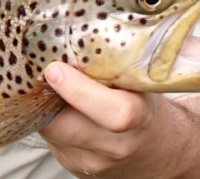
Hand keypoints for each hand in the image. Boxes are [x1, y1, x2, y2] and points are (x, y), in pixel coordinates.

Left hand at [40, 62, 178, 178]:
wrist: (161, 152)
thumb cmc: (145, 106)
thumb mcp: (138, 83)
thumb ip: (114, 65)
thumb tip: (74, 33)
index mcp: (140, 117)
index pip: (114, 113)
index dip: (78, 91)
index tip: (55, 69)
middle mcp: (118, 146)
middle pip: (68, 128)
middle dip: (45, 99)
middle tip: (38, 74)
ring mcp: (96, 163)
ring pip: (53, 135)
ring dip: (41, 108)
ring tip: (43, 85)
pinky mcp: (77, 168)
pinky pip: (52, 142)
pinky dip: (46, 121)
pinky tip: (52, 105)